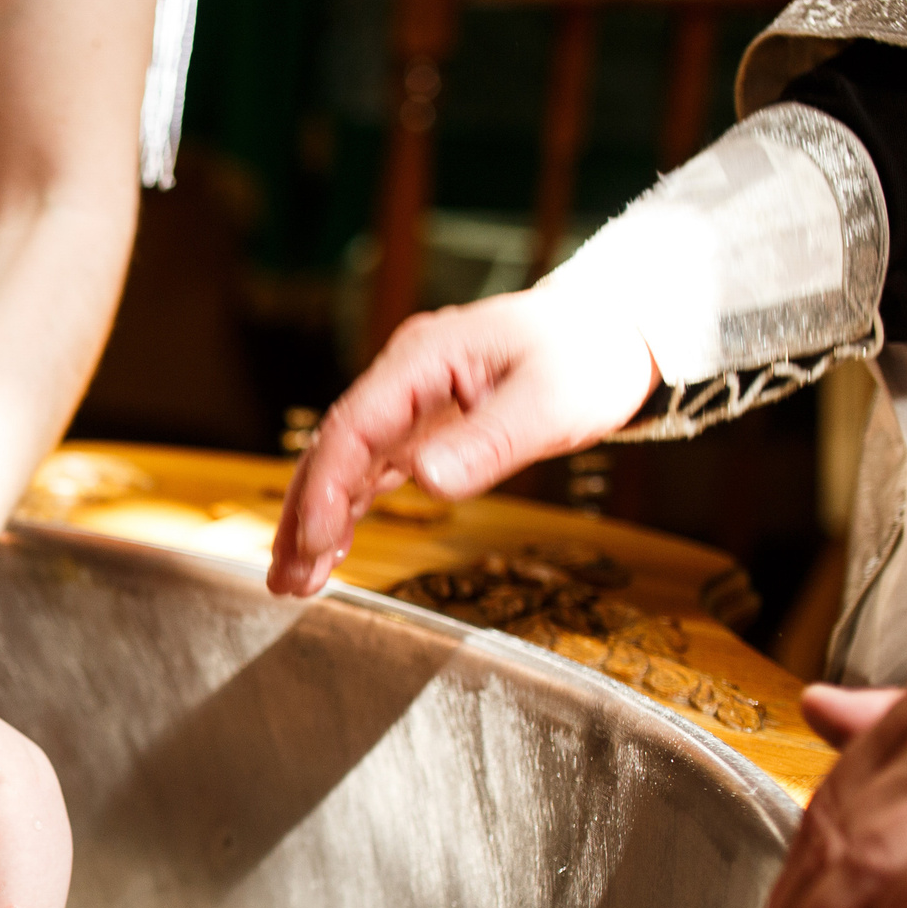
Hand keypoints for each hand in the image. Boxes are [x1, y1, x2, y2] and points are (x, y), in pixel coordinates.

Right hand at [266, 288, 657, 596]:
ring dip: (319, 519)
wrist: (620, 327)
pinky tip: (333, 548)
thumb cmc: (592, 352)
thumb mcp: (552, 400)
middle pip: (334, 448)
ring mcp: (413, 400)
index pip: (353, 427)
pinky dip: (352, 508)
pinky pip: (375, 468)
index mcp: (425, 358)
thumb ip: (489, 442)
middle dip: (305, 514)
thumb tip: (427, 482)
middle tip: (286, 577)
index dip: (328, 488)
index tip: (317, 542)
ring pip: (347, 463)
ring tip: (296, 579)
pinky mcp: (427, 424)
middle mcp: (407, 376)